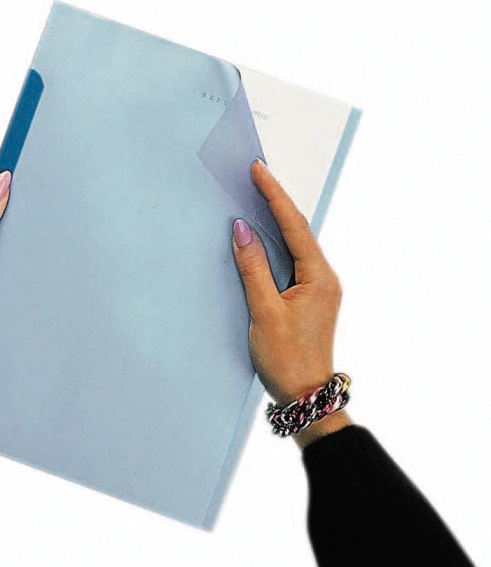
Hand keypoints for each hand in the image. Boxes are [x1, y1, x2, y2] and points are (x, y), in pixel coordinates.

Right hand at [231, 158, 351, 447]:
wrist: (305, 395)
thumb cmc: (287, 358)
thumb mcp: (264, 311)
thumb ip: (253, 267)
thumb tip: (242, 230)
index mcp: (319, 277)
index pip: (294, 226)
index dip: (274, 196)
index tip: (259, 171)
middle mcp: (324, 277)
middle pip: (298, 230)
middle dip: (276, 201)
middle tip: (257, 175)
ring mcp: (318, 288)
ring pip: (295, 244)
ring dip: (276, 220)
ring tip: (257, 196)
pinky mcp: (308, 297)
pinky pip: (291, 261)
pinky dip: (275, 244)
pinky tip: (262, 236)